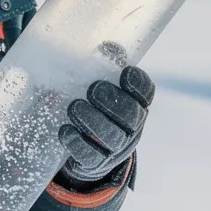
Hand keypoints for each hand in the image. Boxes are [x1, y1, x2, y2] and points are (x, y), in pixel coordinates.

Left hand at [58, 65, 153, 182]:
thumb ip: (103, 66)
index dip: (138, 84)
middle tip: (94, 89)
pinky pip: (90, 156)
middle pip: (131, 115)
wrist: (84, 152)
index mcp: (135, 105)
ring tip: (74, 107)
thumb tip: (107, 46)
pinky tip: (65, 130)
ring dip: (93, 120)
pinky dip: (77, 142)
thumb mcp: (98, 88)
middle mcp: (130, 128)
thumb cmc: (92, 108)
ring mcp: (115, 148)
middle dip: (113, 101)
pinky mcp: (95, 163)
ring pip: (112, 136)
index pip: (145, 93)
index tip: (125, 72)